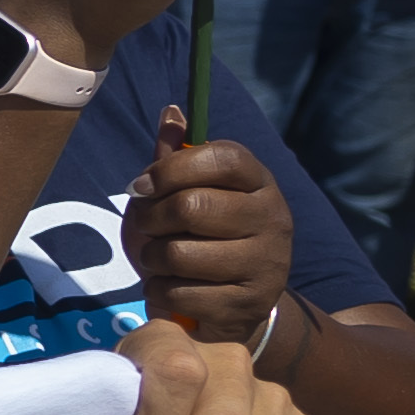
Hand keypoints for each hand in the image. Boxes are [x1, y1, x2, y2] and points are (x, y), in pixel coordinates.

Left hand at [125, 109, 294, 343]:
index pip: (222, 157)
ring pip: (178, 253)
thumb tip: (170, 111)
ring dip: (152, 258)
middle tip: (147, 228)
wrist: (236, 303)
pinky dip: (160, 291)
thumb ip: (176, 158)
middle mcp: (273, 218)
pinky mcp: (249, 303)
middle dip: (150, 220)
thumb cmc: (202, 237)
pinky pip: (178, 292)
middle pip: (190, 206)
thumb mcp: (189, 194)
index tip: (141, 186)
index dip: (171, 169)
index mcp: (259, 182)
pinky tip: (173, 288)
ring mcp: (267, 263)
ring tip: (160, 260)